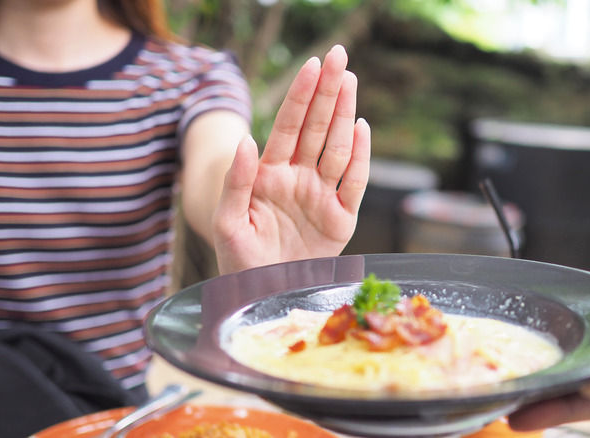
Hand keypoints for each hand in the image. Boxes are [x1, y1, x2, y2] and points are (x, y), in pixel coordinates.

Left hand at [211, 45, 369, 273]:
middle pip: (316, 128)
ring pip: (337, 148)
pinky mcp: (342, 219)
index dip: (300, 96)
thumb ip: (236, 182)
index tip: (311, 65)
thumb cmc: (239, 257)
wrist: (262, 292)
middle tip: (338, 56)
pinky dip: (360, 157)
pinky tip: (361, 128)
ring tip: (350, 80)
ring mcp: (322, 196)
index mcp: (271, 174)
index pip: (288, 126)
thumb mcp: (227, 221)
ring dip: (344, 114)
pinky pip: (354, 184)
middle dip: (327, 92)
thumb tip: (248, 141)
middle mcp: (300, 178)